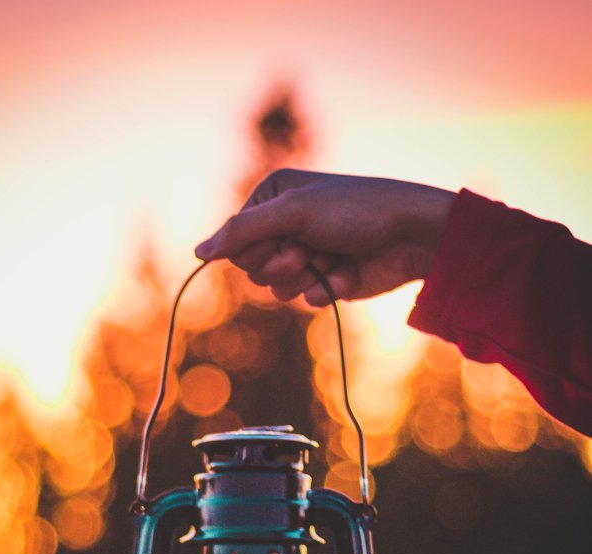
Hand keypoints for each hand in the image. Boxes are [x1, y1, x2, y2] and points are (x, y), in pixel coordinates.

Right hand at [195, 168, 455, 305]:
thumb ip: (242, 232)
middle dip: (285, 263)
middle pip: (254, 268)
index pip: (236, 243)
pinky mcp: (325, 279)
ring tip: (334, 257)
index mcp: (271, 198)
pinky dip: (329, 288)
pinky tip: (351, 270)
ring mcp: (305, 253)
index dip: (258, 249)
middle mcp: (284, 225)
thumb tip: (197, 252)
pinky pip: (307, 299)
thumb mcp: (294, 213)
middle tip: (311, 248)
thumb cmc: (355, 212)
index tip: (286, 237)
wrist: (411, 235)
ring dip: (308, 276)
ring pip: (279, 289)